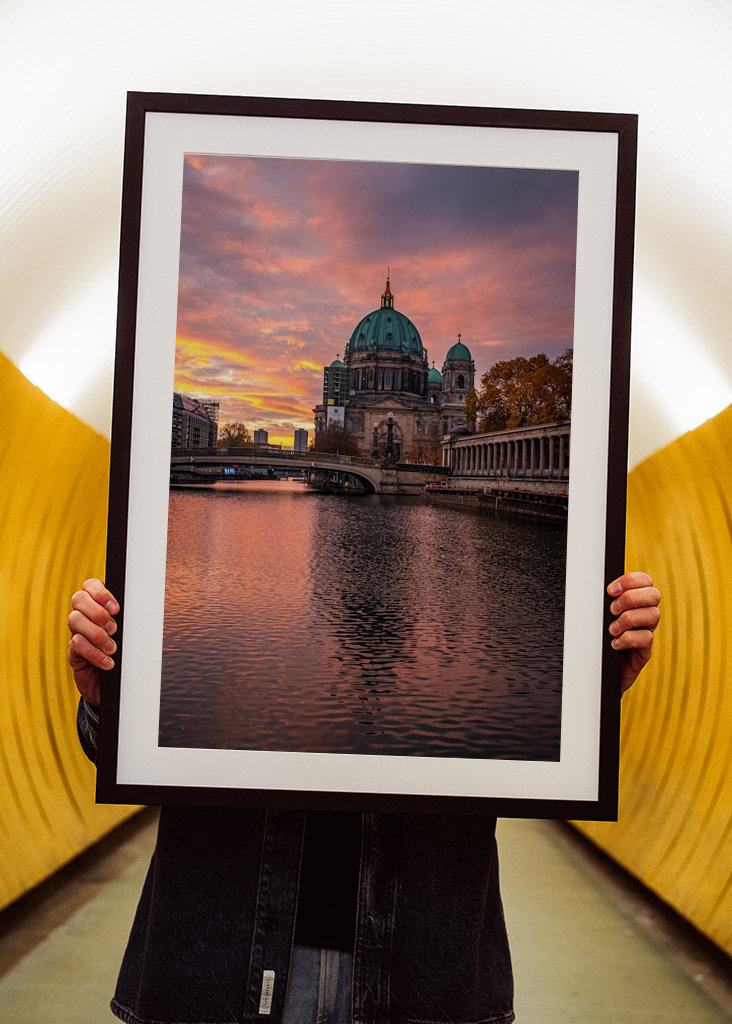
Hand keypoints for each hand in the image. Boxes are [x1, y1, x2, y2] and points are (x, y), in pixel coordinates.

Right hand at [67, 579, 119, 704]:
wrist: (116, 685)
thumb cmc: (125, 654)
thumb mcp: (129, 634)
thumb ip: (130, 620)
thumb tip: (142, 608)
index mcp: (98, 606)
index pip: (90, 585)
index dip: (100, 592)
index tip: (116, 608)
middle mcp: (84, 616)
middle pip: (78, 599)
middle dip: (98, 612)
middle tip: (114, 629)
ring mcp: (76, 633)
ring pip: (75, 620)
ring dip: (97, 634)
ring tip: (112, 648)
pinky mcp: (73, 652)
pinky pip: (77, 645)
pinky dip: (94, 653)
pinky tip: (108, 662)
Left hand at [607, 571, 660, 692]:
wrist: (598, 670)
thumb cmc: (597, 639)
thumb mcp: (599, 617)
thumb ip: (603, 602)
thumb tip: (593, 586)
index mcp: (635, 602)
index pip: (645, 581)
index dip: (631, 580)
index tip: (610, 590)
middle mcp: (644, 615)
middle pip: (654, 595)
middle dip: (631, 598)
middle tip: (612, 610)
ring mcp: (646, 632)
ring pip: (653, 615)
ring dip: (628, 619)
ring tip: (612, 629)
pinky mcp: (644, 651)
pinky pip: (646, 638)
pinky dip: (628, 639)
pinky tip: (614, 643)